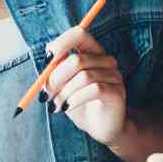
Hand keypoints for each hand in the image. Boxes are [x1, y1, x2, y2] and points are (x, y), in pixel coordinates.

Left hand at [44, 27, 126, 145]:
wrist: (98, 127)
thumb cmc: (78, 103)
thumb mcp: (62, 85)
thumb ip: (55, 70)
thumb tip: (47, 60)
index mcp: (92, 52)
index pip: (79, 34)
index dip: (61, 44)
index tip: (47, 60)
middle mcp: (106, 60)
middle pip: (77, 60)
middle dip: (55, 78)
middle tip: (45, 95)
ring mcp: (114, 75)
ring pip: (83, 77)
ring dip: (64, 94)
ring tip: (55, 106)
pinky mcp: (117, 91)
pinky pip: (94, 89)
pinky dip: (75, 99)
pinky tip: (66, 107)